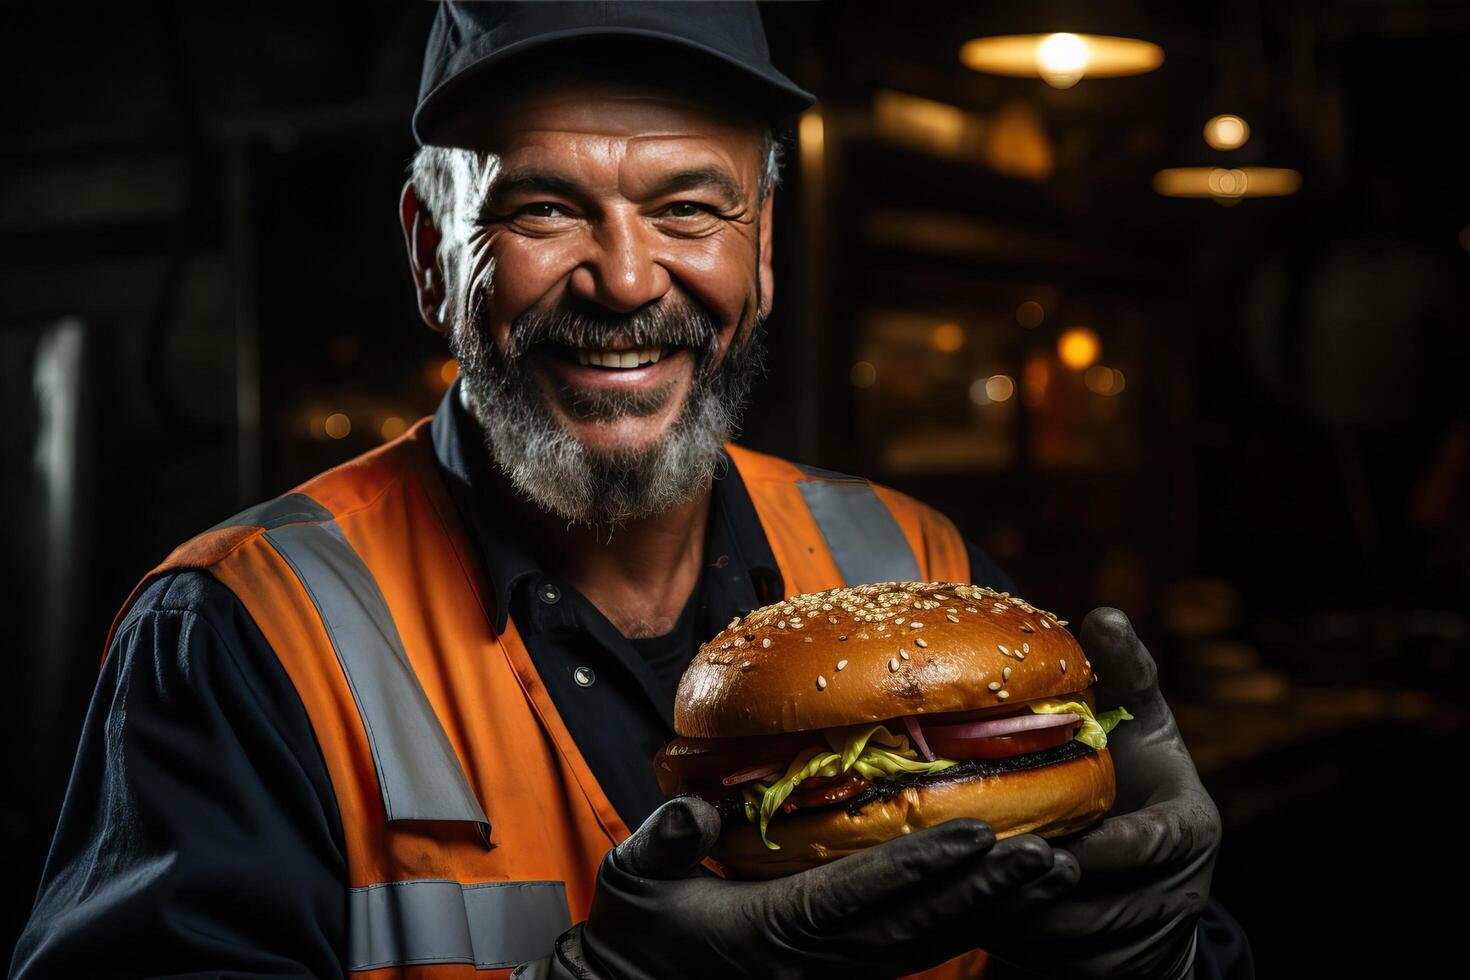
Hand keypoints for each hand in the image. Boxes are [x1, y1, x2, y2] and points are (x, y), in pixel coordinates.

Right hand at [526, 795, 1078, 979]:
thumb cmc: (633, 934)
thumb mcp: (634, 881)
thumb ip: (664, 842)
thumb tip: (695, 810)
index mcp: (777, 930)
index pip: (864, 892)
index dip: (923, 863)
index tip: (977, 831)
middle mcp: (819, 960)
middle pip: (921, 924)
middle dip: (989, 890)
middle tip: (1054, 856)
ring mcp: (834, 975)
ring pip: (931, 943)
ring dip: (995, 910)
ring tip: (1052, 874)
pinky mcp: (839, 977)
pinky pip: (916, 953)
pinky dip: (967, 926)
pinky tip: (1005, 902)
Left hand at [988, 608, 1220, 979]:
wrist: (1153, 870)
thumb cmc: (1140, 777)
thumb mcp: (1145, 727)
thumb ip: (1126, 677)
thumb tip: (1105, 614)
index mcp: (1185, 832)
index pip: (1140, 847)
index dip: (1093, 846)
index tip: (1043, 837)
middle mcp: (1171, 895)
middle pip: (1092, 901)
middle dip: (1029, 881)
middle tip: (967, 853)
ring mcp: (1137, 941)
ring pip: (1063, 939)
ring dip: (1008, 912)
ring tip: (949, 879)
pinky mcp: (1101, 971)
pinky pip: (1045, 960)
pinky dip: (1004, 936)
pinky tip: (955, 906)